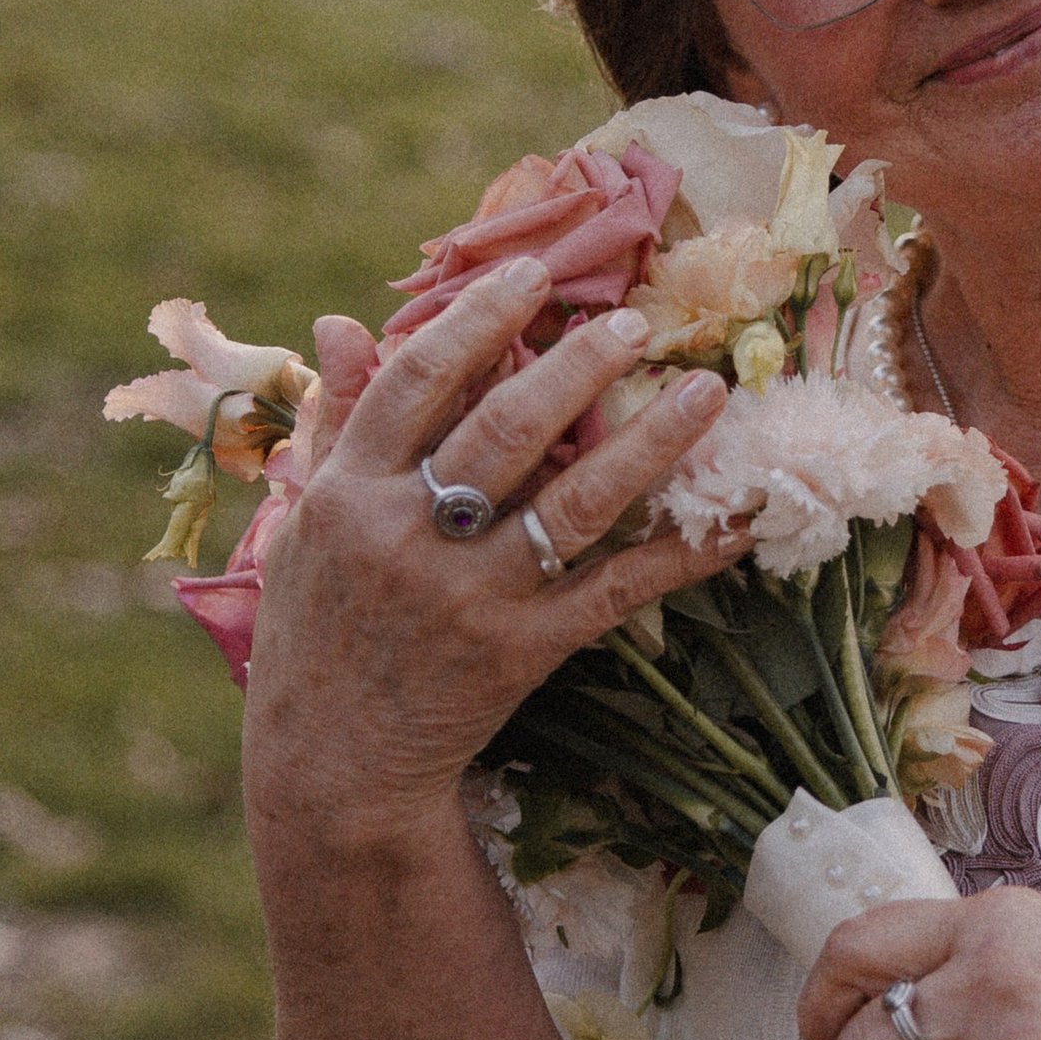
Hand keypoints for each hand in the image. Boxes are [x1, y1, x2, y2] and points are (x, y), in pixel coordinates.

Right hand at [243, 254, 738, 848]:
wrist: (330, 768)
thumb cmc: (319, 633)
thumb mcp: (307, 525)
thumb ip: (335, 422)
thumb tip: (340, 321)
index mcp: (347, 493)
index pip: (417, 383)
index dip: (476, 318)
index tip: (532, 272)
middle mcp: (407, 538)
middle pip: (504, 431)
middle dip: (576, 367)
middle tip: (635, 322)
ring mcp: (469, 598)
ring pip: (573, 503)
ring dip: (650, 443)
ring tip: (709, 392)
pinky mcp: (521, 651)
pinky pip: (615, 592)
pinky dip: (679, 556)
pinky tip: (733, 523)